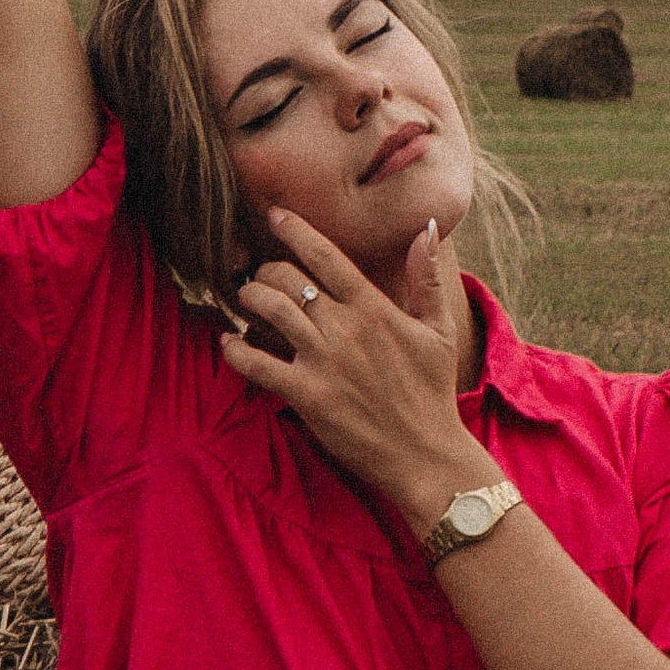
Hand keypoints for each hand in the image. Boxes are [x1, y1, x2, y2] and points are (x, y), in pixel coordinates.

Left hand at [219, 209, 479, 530]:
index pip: (326, 255)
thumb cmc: (433, 392)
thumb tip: (428, 227)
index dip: (295, 229)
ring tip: (244, 298)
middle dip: (266, 270)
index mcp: (374, 308)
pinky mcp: (308, 395)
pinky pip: (258, 364)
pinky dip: (236, 350)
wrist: (426, 455)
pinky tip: (228, 343)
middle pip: (288, 278)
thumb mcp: (440, 330)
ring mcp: (324, 362)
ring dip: (249, 298)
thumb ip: (427, 278)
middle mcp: (346, 329)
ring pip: (270, 311)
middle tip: (259, 275)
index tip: (274, 214)